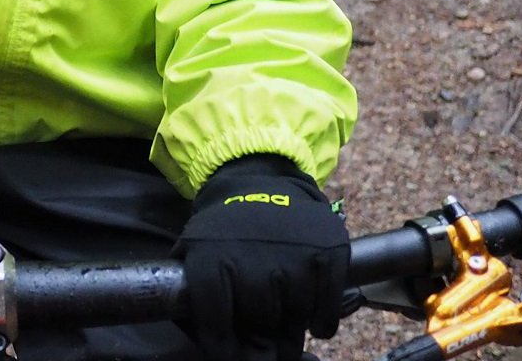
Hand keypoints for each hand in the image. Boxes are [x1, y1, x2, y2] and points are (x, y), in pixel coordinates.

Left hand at [173, 155, 348, 360]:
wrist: (262, 178)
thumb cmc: (226, 226)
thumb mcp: (195, 247)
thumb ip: (193, 289)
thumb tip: (204, 341)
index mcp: (212, 258)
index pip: (216, 323)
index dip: (223, 349)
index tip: (230, 357)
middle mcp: (253, 257)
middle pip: (260, 324)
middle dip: (262, 343)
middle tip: (265, 350)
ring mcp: (294, 255)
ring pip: (295, 321)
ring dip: (292, 334)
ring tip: (285, 334)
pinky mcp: (328, 253)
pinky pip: (327, 308)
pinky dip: (322, 323)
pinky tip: (313, 324)